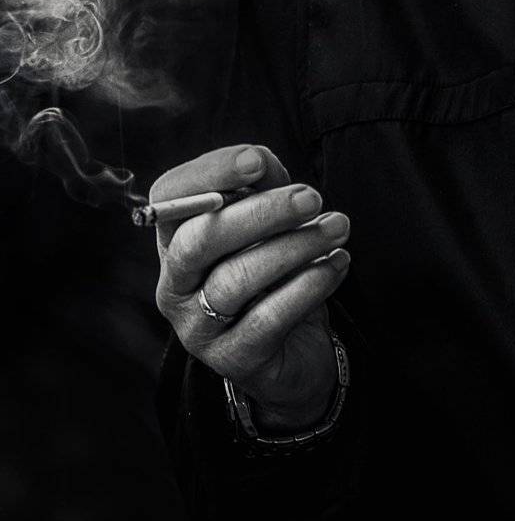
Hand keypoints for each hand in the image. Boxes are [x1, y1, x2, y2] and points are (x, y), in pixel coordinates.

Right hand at [151, 144, 350, 430]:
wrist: (294, 348)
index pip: (170, 196)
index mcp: (175, 239)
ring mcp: (197, 327)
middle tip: (311, 198)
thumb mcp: (267, 220)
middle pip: (199, 241)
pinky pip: (267, 318)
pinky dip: (308, 286)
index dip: (209, 173)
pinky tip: (336, 263)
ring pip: (236, 279)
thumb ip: (260, 186)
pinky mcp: (232, 359)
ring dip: (295, 246)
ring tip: (337, 228)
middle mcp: (174, 284)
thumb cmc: (275, 269)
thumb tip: (258, 162)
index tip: (257, 161)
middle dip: (260, 212)